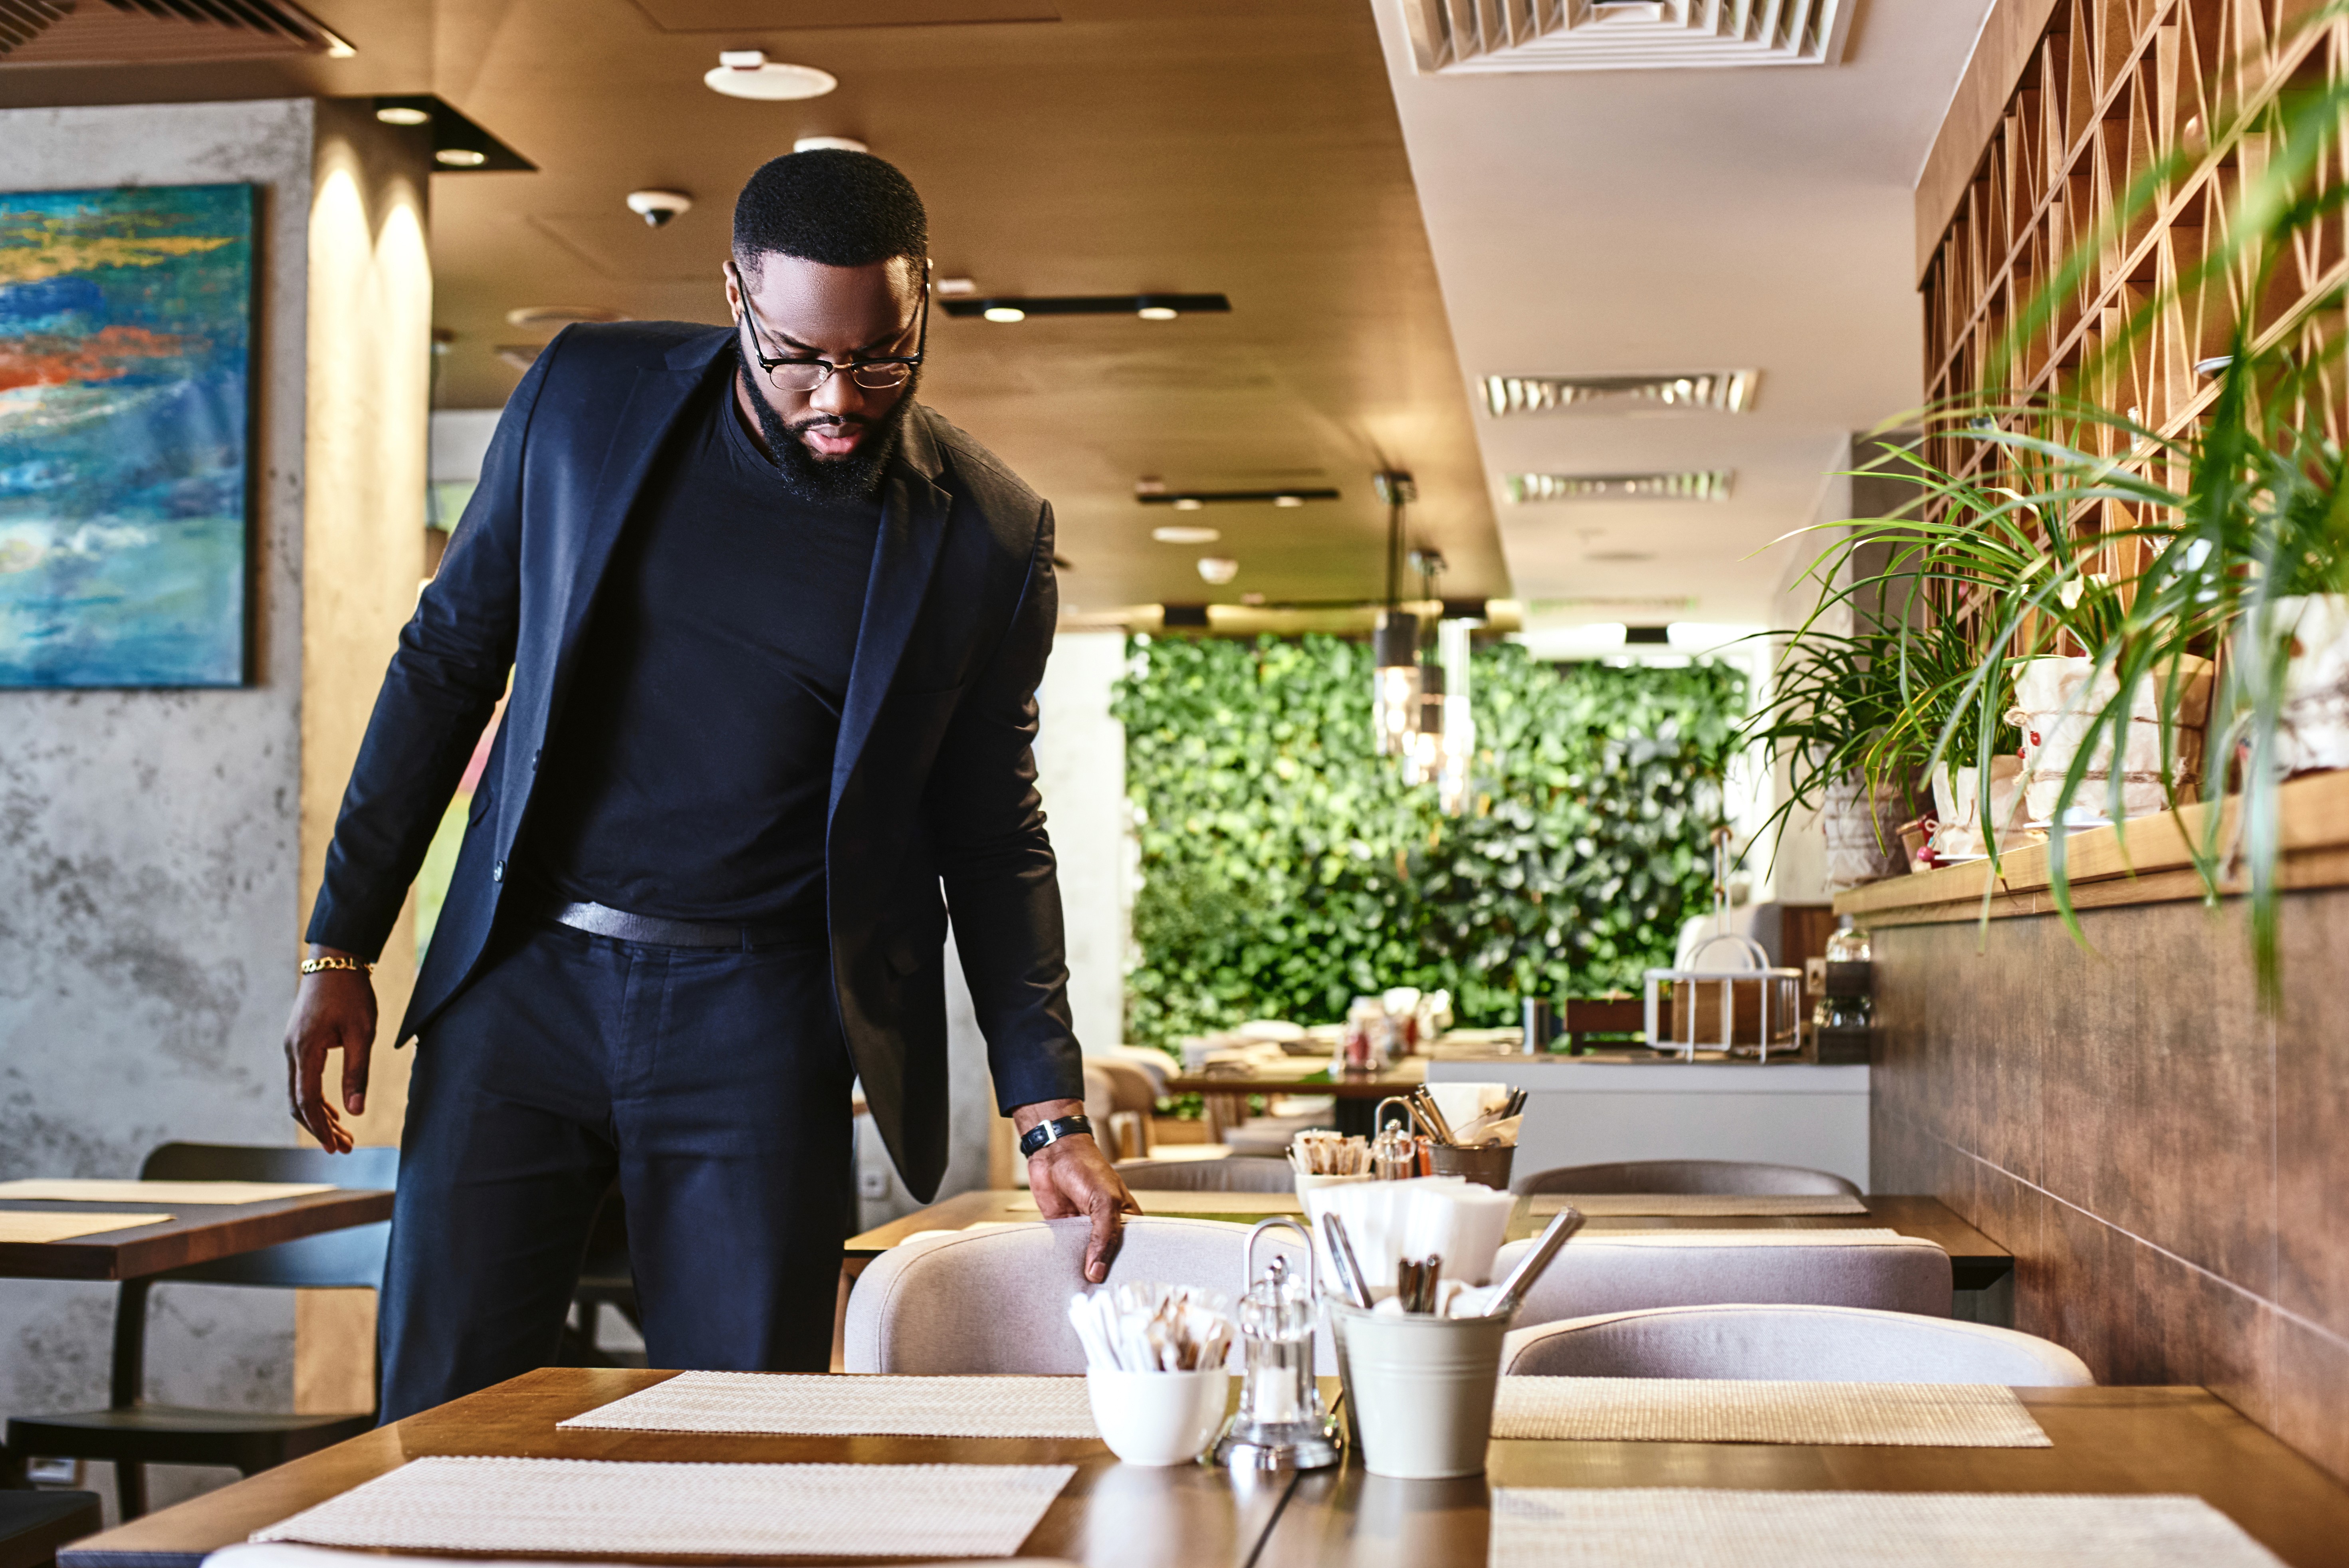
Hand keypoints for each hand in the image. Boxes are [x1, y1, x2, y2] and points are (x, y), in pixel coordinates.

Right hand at [282, 947, 377, 1153]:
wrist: (334, 960)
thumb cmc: (351, 993)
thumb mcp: (362, 1032)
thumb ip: (357, 1072)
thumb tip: (356, 1112)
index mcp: (305, 1049)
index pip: (307, 1100)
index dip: (320, 1127)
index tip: (336, 1148)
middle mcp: (292, 1051)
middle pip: (299, 1101)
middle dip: (321, 1128)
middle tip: (344, 1149)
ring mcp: (293, 1047)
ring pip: (300, 1092)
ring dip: (320, 1116)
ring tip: (344, 1137)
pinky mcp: (299, 1043)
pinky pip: (303, 1079)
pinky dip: (317, 1098)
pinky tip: (335, 1112)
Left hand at [1014, 1098, 1139, 1283]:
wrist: (1052, 1153)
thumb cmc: (1086, 1168)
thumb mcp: (1104, 1202)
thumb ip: (1103, 1237)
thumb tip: (1097, 1273)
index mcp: (1128, 1219)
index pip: (1136, 1251)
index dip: (1134, 1270)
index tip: (1130, 1293)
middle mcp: (1108, 1228)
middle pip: (1111, 1260)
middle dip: (1108, 1276)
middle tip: (1106, 1301)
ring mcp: (1085, 1232)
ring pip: (1088, 1261)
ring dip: (1084, 1274)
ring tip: (1086, 1300)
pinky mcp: (1064, 1233)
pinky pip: (1066, 1255)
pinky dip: (1065, 1266)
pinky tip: (1065, 1283)